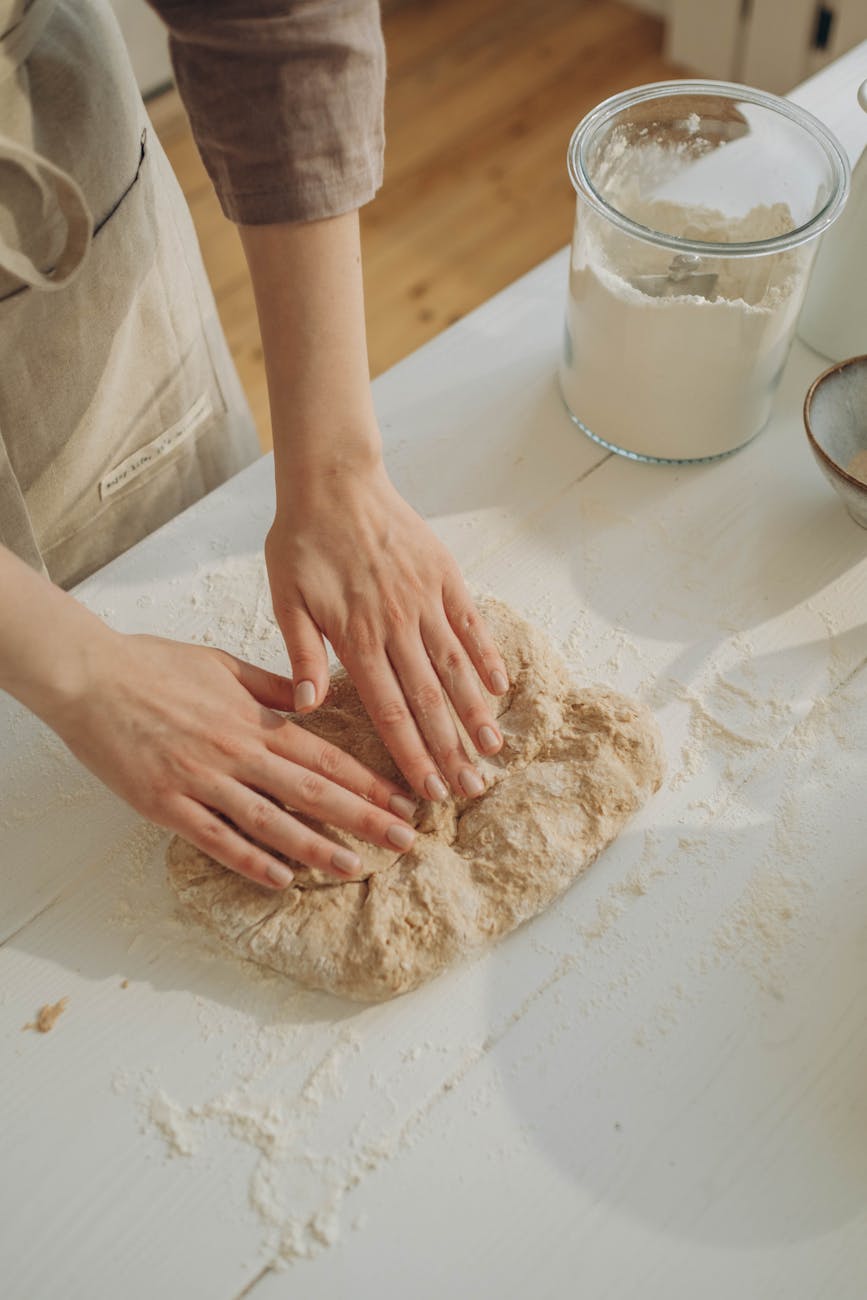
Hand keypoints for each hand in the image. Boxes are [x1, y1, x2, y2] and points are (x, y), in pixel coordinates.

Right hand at [47, 632, 417, 889]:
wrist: (88, 676)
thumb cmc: (154, 664)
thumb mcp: (223, 663)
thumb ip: (271, 686)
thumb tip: (315, 697)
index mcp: (254, 718)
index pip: (325, 755)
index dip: (368, 781)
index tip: (404, 800)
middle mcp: (236, 751)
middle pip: (312, 791)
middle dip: (364, 817)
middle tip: (405, 840)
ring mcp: (201, 780)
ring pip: (271, 821)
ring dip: (317, 847)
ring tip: (355, 866)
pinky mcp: (165, 804)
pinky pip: (216, 839)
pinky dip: (251, 861)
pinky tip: (282, 880)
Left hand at [265, 461, 509, 801]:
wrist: (334, 480)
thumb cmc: (301, 542)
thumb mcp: (285, 599)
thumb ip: (299, 653)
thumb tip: (305, 705)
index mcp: (355, 637)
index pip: (388, 710)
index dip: (411, 754)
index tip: (428, 791)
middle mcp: (396, 624)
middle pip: (429, 699)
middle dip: (451, 749)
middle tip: (471, 788)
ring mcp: (424, 599)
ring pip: (455, 666)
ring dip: (476, 712)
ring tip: (493, 750)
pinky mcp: (444, 575)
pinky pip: (471, 622)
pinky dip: (487, 655)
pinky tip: (500, 688)